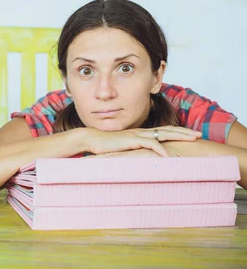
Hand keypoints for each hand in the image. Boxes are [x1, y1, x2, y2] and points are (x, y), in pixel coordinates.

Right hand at [85, 126, 200, 156]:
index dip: (177, 132)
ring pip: (163, 134)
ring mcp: (138, 135)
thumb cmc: (105, 146)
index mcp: (140, 134)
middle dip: (184, 132)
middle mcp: (141, 132)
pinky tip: (169, 156)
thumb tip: (140, 160)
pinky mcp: (132, 140)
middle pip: (167, 129)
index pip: (163, 131)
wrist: (91, 140)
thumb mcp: (123, 149)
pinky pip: (151, 144)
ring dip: (179, 136)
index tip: (190, 135)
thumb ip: (132, 152)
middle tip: (198, 135)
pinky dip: (161, 149)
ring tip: (192, 140)